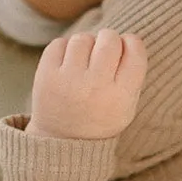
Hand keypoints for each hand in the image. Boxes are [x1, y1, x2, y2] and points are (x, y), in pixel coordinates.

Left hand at [26, 29, 147, 138]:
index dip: (132, 43)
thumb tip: (128, 38)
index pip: (135, 50)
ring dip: (86, 45)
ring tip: (85, 61)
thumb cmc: (100, 117)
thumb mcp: (127, 106)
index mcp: (120, 97)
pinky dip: (65, 49)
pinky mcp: (46, 76)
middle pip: (110, 39)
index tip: (125, 49)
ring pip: (84, 38)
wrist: (61, 142)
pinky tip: (68, 64)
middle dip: (109, 40)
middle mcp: (95, 88)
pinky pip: (59, 43)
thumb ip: (132, 74)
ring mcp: (68, 81)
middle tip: (104, 52)